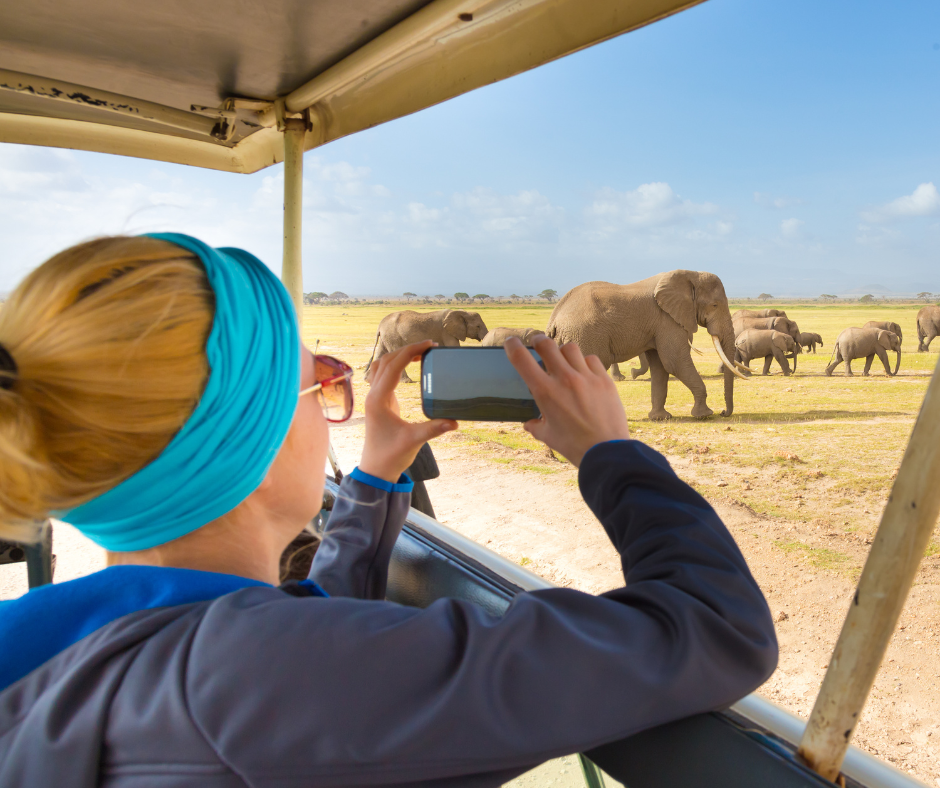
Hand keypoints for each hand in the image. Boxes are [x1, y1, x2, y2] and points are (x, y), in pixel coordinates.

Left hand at [359, 340, 456, 481]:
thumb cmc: (390, 455)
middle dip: (407, 349)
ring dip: (399, 356)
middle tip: (429, 347)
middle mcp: (373, 395)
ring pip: (382, 366)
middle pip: (386, 361)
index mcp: (378, 399)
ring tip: (421, 352)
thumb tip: (455, 421)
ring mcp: (375, 397)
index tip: (429, 345)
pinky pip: (385, 375)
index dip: (411, 351)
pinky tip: (411, 366)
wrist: (376, 469)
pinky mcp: (380, 402)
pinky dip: (397, 365)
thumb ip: (433, 429)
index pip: (393, 365)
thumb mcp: (414, 441)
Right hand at [504, 335, 629, 467]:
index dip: (513, 346)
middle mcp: (564, 379)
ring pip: (570, 348)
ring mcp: (586, 377)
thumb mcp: (548, 436)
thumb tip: (529, 423)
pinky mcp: (604, 380)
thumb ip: (536, 426)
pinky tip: (584, 372)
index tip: (511, 342)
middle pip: (546, 344)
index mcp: (545, 392)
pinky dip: (585, 362)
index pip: (522, 359)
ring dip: (562, 351)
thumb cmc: (574, 446)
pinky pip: (592, 359)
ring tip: (563, 360)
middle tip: (537, 343)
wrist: (606, 450)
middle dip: (538, 340)